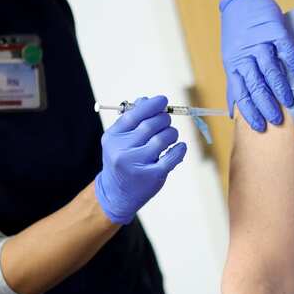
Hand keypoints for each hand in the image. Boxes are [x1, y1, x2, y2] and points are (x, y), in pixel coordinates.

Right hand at [94, 95, 186, 224]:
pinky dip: (179, 149)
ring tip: (170, 136)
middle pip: (151, 125)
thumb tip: (147, 100)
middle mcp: (123, 151)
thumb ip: (131, 120)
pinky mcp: (153, 176)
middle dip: (164, 119)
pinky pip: (173, 156)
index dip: (151, 105)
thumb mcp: (118, 139)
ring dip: (171, 133)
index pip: (134, 115)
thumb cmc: (121, 159)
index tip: (163, 101)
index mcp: (113, 137)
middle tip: (166, 120)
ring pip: (163, 138)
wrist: (117, 193)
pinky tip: (179, 147)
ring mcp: (137, 164)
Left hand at [219, 0, 293, 131]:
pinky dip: (292, 60)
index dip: (250, 111)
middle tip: (276, 120)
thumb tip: (233, 109)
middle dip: (265, 104)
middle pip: (255, 84)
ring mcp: (260, 42)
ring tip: (288, 103)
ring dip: (279, 87)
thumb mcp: (231, 58)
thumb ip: (235, 81)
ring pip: (270, 69)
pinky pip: (285, 48)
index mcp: (234, 64)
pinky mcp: (274, 30)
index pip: (241, 92)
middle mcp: (246, 55)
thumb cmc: (237, 32)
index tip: (259, 126)